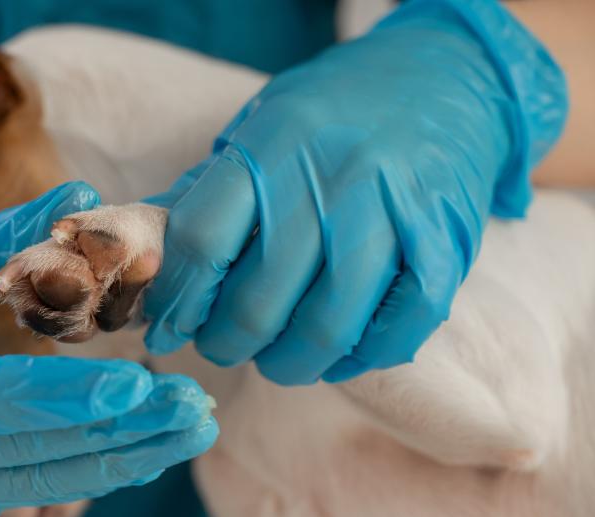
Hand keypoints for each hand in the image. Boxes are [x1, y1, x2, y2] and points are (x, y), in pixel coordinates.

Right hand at [0, 182, 217, 516]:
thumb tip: (83, 195)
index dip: (61, 395)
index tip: (139, 382)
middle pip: (22, 448)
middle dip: (115, 432)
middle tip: (195, 407)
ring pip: (32, 481)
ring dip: (117, 460)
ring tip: (189, 430)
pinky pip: (23, 490)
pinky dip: (86, 472)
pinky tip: (143, 451)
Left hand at [143, 0, 565, 383]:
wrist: (443, 74)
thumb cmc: (331, 113)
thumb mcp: (257, 127)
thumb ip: (205, 189)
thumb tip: (147, 257)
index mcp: (271, 144)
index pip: (202, 242)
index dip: (176, 301)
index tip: (168, 327)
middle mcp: (332, 176)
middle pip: (259, 300)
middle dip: (226, 343)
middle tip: (220, 346)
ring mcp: (394, 212)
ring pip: (327, 327)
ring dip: (287, 364)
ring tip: (273, 360)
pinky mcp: (447, 244)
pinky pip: (397, 330)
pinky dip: (359, 360)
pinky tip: (335, 356)